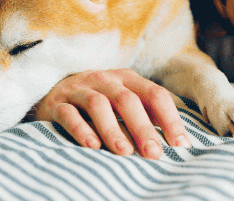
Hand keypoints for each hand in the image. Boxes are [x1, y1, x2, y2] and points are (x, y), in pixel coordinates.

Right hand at [32, 69, 191, 158]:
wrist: (52, 93)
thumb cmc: (99, 104)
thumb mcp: (124, 102)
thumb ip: (148, 116)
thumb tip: (180, 143)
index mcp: (127, 79)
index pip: (154, 94)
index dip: (170, 119)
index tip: (181, 145)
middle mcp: (105, 80)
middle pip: (127, 100)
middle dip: (142, 127)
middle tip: (153, 153)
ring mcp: (79, 89)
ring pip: (98, 104)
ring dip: (113, 129)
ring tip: (124, 152)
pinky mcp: (57, 103)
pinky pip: (68, 114)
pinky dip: (81, 129)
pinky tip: (92, 146)